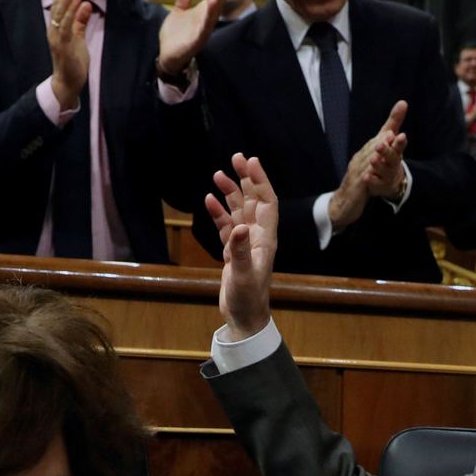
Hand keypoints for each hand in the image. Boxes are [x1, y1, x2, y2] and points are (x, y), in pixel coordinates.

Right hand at [46, 0, 91, 110]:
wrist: (68, 82)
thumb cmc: (73, 60)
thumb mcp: (78, 37)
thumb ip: (80, 21)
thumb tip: (85, 3)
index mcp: (57, 25)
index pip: (61, 1)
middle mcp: (54, 28)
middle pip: (59, 2)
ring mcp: (56, 36)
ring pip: (61, 10)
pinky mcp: (62, 46)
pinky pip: (66, 26)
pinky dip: (73, 13)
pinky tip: (79, 1)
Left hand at [156, 0, 236, 79]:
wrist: (168, 55)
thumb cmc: (176, 34)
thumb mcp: (179, 10)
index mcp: (203, 12)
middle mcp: (206, 21)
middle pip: (217, 3)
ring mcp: (202, 32)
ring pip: (211, 17)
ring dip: (215, 6)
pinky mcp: (195, 42)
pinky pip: (201, 33)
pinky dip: (205, 25)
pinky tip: (207, 17)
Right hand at [205, 153, 279, 340]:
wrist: (244, 318)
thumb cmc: (248, 299)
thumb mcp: (243, 275)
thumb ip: (240, 251)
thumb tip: (239, 226)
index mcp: (265, 239)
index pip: (266, 203)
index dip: (260, 181)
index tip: (251, 161)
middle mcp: (257, 237)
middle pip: (253, 201)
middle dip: (246, 179)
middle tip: (236, 157)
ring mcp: (245, 243)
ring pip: (238, 211)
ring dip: (230, 193)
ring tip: (218, 174)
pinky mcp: (233, 252)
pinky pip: (226, 226)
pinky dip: (219, 213)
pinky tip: (209, 200)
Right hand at [327, 101, 408, 228]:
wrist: (343, 204)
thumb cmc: (359, 183)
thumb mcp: (373, 166)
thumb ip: (383, 151)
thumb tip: (391, 133)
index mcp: (366, 153)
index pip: (380, 136)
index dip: (391, 124)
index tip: (402, 107)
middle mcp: (360, 160)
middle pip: (374, 145)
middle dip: (384, 137)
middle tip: (393, 131)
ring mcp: (356, 173)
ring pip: (368, 161)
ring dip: (376, 153)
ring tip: (385, 146)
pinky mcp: (356, 188)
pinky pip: (362, 180)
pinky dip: (367, 176)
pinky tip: (371, 174)